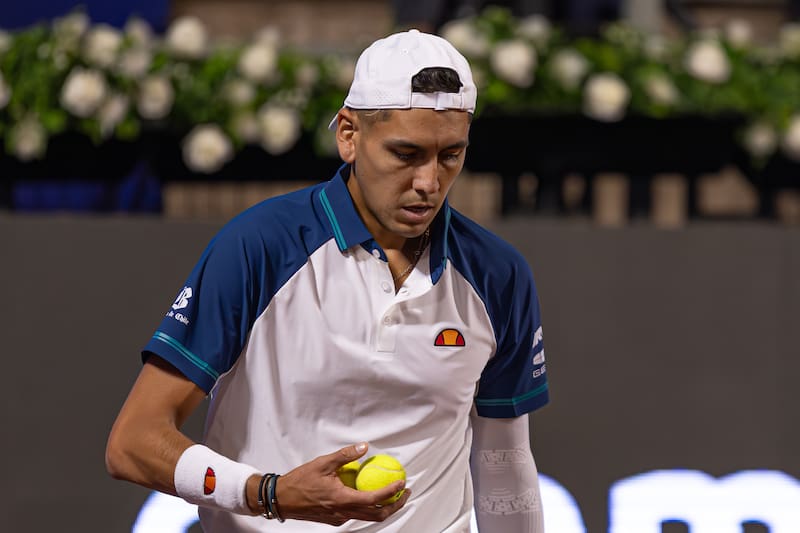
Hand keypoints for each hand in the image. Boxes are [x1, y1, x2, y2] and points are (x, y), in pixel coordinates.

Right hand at [274, 442, 409, 525]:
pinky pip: (357, 515)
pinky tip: (369, 495)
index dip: (391, 492)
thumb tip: (363, 447)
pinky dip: (369, 507)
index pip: (374, 499)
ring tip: (392, 494)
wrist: (282, 499)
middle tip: (404, 492)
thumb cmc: (299, 482)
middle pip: (377, 515)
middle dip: (395, 505)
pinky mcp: (335, 519)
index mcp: (342, 499)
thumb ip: (345, 455)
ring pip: (368, 517)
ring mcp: (339, 518)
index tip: (402, 483)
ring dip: (384, 507)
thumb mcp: (323, 463)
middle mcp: (343, 513)